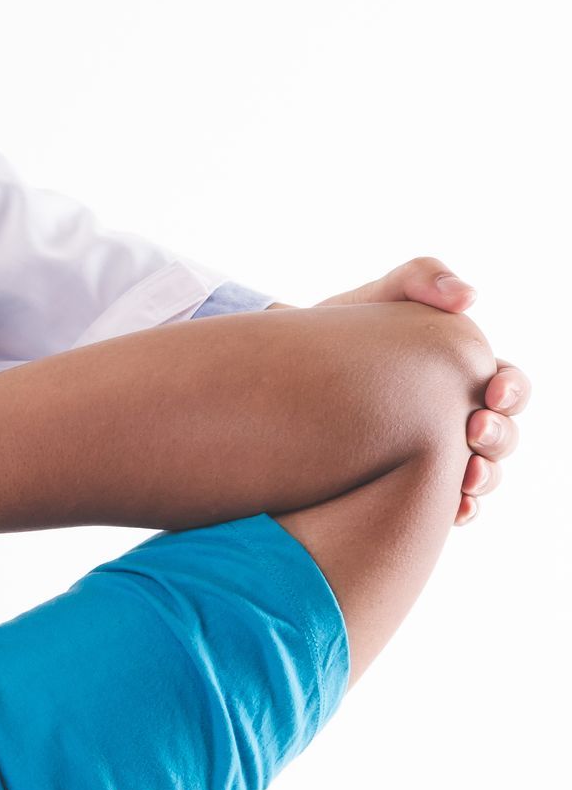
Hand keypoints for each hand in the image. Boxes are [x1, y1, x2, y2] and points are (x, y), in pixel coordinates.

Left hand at [306, 257, 528, 524]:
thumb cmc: (335, 333)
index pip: (506, 384)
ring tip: (466, 475)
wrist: (278, 378)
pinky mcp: (403, 488)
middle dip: (498, 435)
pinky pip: (443, 509)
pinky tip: (452, 511)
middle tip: (472, 429)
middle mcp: (453, 418)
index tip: (492, 390)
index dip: (511, 389)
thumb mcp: (375, 299)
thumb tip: (468, 296)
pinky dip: (458, 511)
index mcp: (459, 375)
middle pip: (502, 434)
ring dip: (484, 476)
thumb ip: (420, 278)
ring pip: (481, 474)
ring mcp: (431, 456)